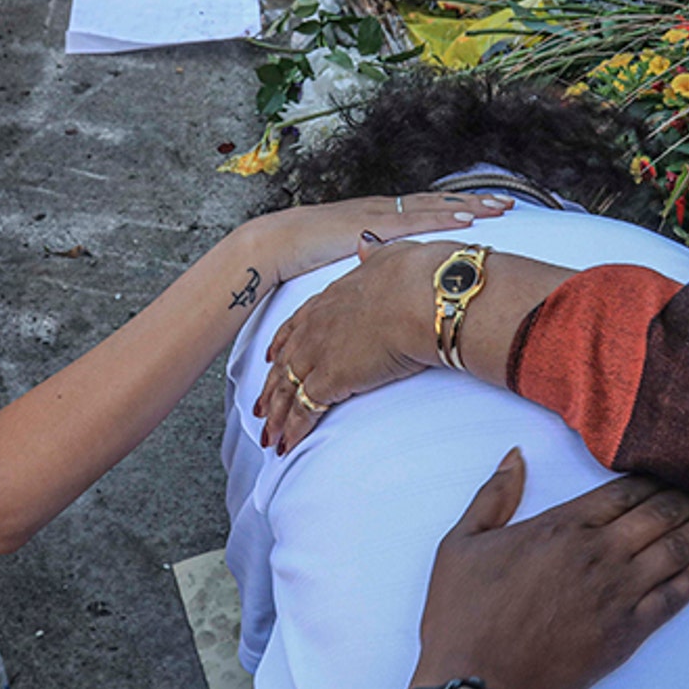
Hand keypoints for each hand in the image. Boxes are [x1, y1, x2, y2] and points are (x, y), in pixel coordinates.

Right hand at [247, 194, 509, 290]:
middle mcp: (385, 211)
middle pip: (438, 204)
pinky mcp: (372, 224)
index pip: (427, 211)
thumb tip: (394, 282)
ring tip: (497, 207)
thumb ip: (373, 267)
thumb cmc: (308, 255)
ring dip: (466, 205)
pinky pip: (414, 219)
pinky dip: (441, 216)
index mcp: (381, 220)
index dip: (459, 208)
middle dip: (474, 202)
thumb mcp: (350, 262)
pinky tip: (463, 216)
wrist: (276, 245)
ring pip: (433, 207)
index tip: (491, 209)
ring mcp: (380, 215)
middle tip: (509, 203)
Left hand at [255, 237, 455, 452]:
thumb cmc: (420, 275)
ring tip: (269, 436)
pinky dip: (292, 430)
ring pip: (287, 389)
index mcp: (334, 296)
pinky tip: (285, 445)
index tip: (272, 356)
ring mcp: (322, 352)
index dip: (284, 343)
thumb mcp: (392, 254)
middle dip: (271, 386)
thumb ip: (375, 254)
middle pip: (285, 360)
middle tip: (261, 407)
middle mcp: (320, 324)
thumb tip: (366, 244)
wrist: (427, 295)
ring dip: (277, 415)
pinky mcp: (332, 379)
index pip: (298, 323)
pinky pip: (304, 411)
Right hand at [407, 450, 688, 688]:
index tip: (675, 467)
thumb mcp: (462, 543)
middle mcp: (598, 553)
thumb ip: (494, 495)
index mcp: (562, 526)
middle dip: (688, 496)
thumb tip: (515, 456)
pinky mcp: (627, 633)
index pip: (625, 490)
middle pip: (659, 514)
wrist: (477, 684)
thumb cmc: (463, 616)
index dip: (655, 477)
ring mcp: (618, 594)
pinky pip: (675, 596)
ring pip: (674, 549)